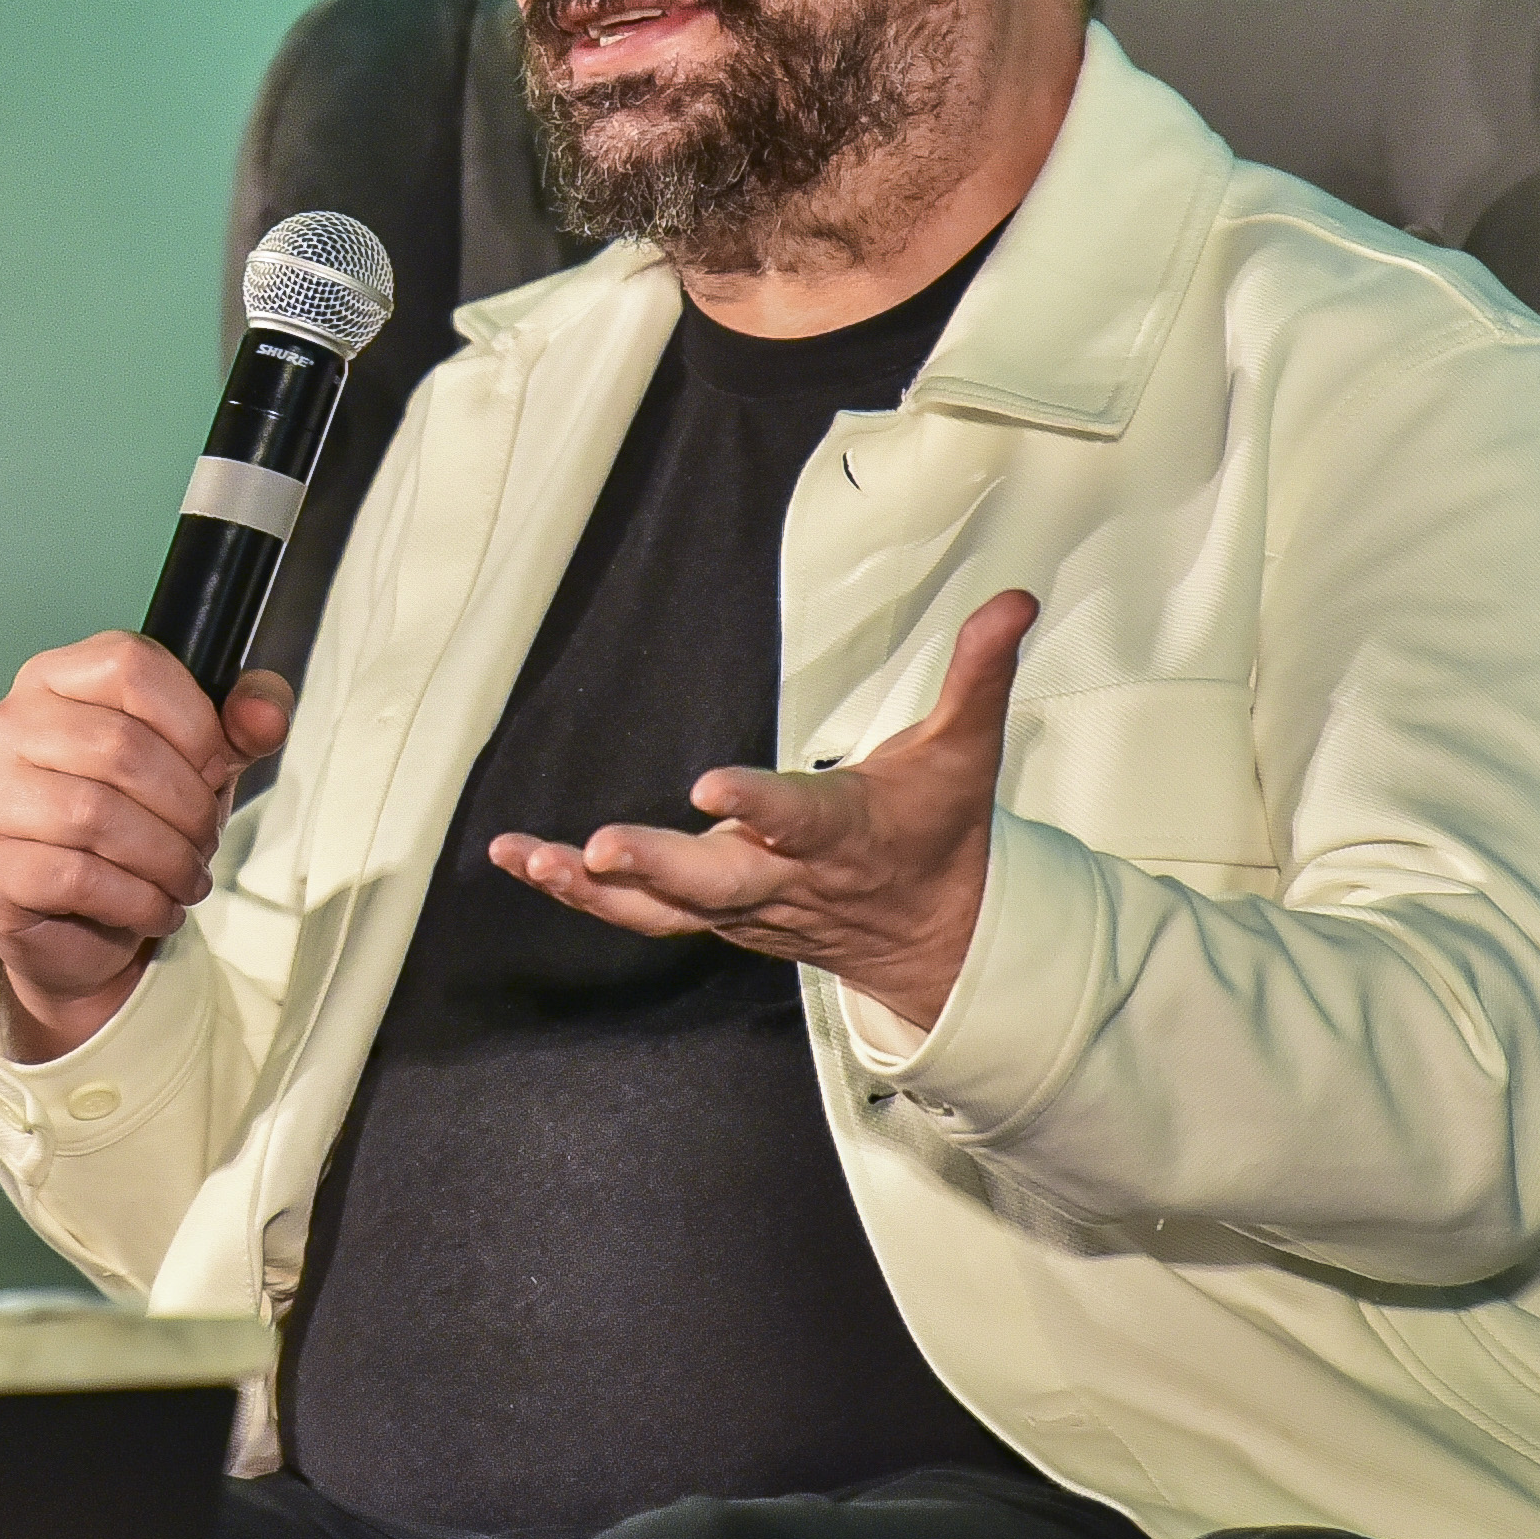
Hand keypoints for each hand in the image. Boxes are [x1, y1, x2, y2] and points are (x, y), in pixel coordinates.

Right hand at [0, 632, 292, 1059]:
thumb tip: (266, 715)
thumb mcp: (197, 765)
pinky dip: (136, 899)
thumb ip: (239, 727)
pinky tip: (156, 908)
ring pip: (97, 815)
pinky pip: (77, 877)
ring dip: (166, 858)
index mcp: (55, 676)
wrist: (73, 926)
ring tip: (186, 879)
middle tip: (204, 842)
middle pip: (121, 745)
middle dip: (187, 805)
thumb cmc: (134, 825)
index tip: (218, 769)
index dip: (194, 721)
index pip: (131, 666)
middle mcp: (8, 723)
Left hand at [488, 590, 1035, 1029]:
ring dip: (592, 886)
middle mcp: (784, 879)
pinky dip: (582, 893)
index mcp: (844, 834)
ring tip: (528, 857)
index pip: (800, 819)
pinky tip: (524, 862)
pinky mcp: (711, 918)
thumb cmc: (941, 831)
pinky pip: (639, 914)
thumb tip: (1015, 596)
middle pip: (714, 880)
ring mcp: (742, 908)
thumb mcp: (967, 752)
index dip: (757, 805)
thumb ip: (979, 673)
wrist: (937, 942)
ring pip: (661, 908)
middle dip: (656, 865)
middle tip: (598, 846)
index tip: (709, 788)